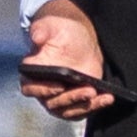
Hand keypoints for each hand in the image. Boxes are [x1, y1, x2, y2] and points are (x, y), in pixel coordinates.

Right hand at [22, 1, 117, 117]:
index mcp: (31, 72)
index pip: (30, 87)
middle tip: (87, 90)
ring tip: (98, 94)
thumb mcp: (49, 26)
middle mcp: (43, 89)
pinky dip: (95, 106)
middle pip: (52, 103)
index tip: (58, 86)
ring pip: (67, 110)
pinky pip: (83, 109)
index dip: (43, 90)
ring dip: (84, 105)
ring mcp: (59, 97)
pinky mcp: (76, 99)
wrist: (78, 38)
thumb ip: (41, 31)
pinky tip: (107, 98)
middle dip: (71, 98)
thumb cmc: (59, 32)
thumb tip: (36, 37)